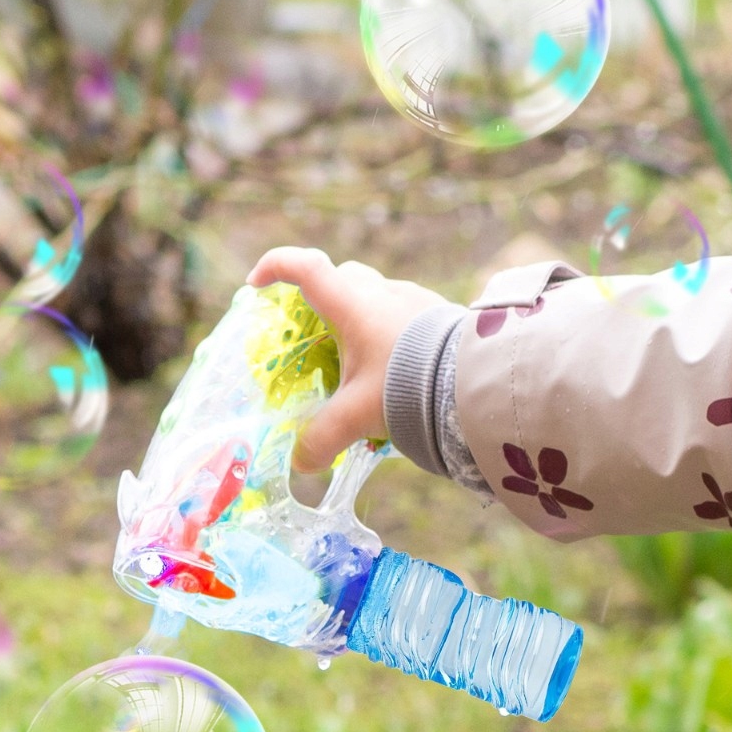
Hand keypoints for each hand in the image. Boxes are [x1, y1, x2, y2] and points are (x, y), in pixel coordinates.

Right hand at [249, 246, 440, 473]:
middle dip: (321, 297)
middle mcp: (381, 292)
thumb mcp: (358, 415)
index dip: (275, 267)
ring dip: (359, 317)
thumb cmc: (408, 386)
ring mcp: (413, 299)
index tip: (256, 284)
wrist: (475, 381)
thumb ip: (324, 438)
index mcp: (352, 303)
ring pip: (375, 295)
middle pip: (341, 278)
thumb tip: (302, 464)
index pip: (304, 267)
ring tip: (357, 359)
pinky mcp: (438, 314)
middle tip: (312, 332)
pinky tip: (394, 367)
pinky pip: (403, 313)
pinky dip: (389, 332)